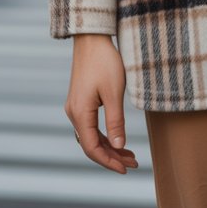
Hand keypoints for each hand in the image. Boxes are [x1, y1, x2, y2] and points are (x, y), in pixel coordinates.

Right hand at [65, 34, 138, 173]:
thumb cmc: (104, 62)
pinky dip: (103, 134)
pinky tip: (116, 138)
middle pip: (91, 144)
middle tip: (133, 164)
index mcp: (80, 113)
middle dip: (111, 156)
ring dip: (109, 146)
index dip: (108, 161)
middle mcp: (73, 113)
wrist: (92, 38)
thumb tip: (119, 146)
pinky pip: (90, 125)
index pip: (92, 148)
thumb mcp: (114, 92)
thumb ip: (115, 121)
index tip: (126, 169)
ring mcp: (75, 107)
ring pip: (90, 136)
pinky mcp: (80, 100)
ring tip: (129, 155)